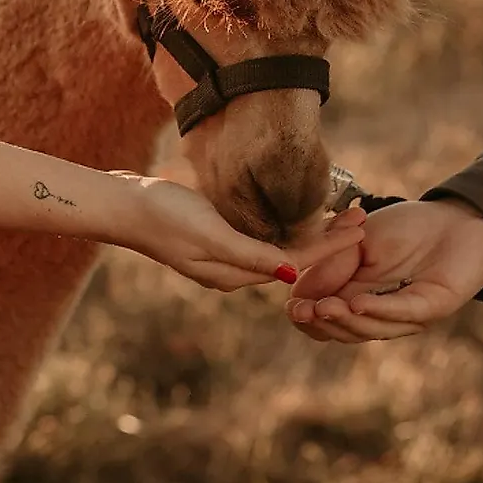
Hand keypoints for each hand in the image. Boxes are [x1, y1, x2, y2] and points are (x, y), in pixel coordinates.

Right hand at [111, 172, 365, 291]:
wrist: (121, 205)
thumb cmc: (164, 215)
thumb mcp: (211, 234)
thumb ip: (251, 255)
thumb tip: (293, 277)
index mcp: (235, 273)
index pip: (296, 263)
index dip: (331, 247)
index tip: (361, 227)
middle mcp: (233, 271)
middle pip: (292, 258)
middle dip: (329, 240)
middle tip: (361, 215)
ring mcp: (222, 256)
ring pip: (279, 250)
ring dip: (311, 233)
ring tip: (340, 215)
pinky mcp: (213, 239)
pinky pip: (262, 239)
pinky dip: (286, 228)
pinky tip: (297, 215)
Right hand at [285, 198, 482, 341]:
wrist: (457, 218)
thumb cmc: (408, 228)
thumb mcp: (359, 239)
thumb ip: (332, 262)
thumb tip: (296, 289)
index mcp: (354, 297)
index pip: (323, 318)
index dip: (305, 315)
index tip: (290, 306)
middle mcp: (378, 313)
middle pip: (342, 330)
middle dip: (321, 322)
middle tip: (303, 311)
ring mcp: (405, 314)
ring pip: (369, 328)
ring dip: (344, 320)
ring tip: (324, 308)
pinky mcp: (432, 306)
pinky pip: (402, 312)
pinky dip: (378, 309)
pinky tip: (356, 303)